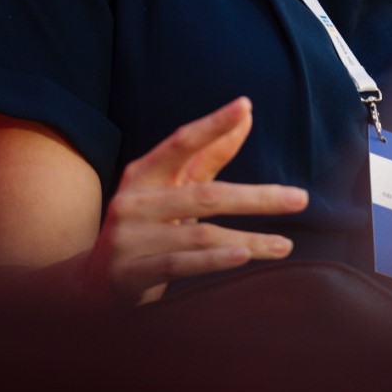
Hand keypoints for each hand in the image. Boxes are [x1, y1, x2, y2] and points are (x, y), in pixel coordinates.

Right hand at [84, 97, 307, 305]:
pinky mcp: (128, 273)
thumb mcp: (173, 190)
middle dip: (257, 197)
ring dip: (248, 240)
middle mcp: (132, 201)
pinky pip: (179, 264)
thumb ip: (208, 156)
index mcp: (143, 174)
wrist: (92, 285)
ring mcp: (128, 238)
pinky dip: (213, 261)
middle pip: (204, 194)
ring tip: (285, 245)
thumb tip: (247, 114)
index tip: (244, 106)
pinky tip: (243, 258)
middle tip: (300, 199)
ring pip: (199, 234)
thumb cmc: (147, 227)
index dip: (211, 125)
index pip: (181, 143)